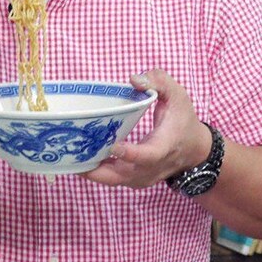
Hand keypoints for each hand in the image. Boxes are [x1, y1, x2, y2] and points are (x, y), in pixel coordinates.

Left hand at [83, 69, 211, 188]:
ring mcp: (141, 178)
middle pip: (121, 176)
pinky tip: (76, 157)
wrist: (195, 151)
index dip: (131, 154)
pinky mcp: (132, 180)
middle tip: (72, 155)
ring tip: (66, 155)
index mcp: (163, 147)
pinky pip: (110, 179)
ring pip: (111, 180)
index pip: (147, 156)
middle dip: (95, 170)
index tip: (113, 146)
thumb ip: (159, 82)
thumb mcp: (178, 95)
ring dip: (89, 170)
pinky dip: (94, 171)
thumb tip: (134, 80)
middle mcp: (151, 168)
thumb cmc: (183, 120)